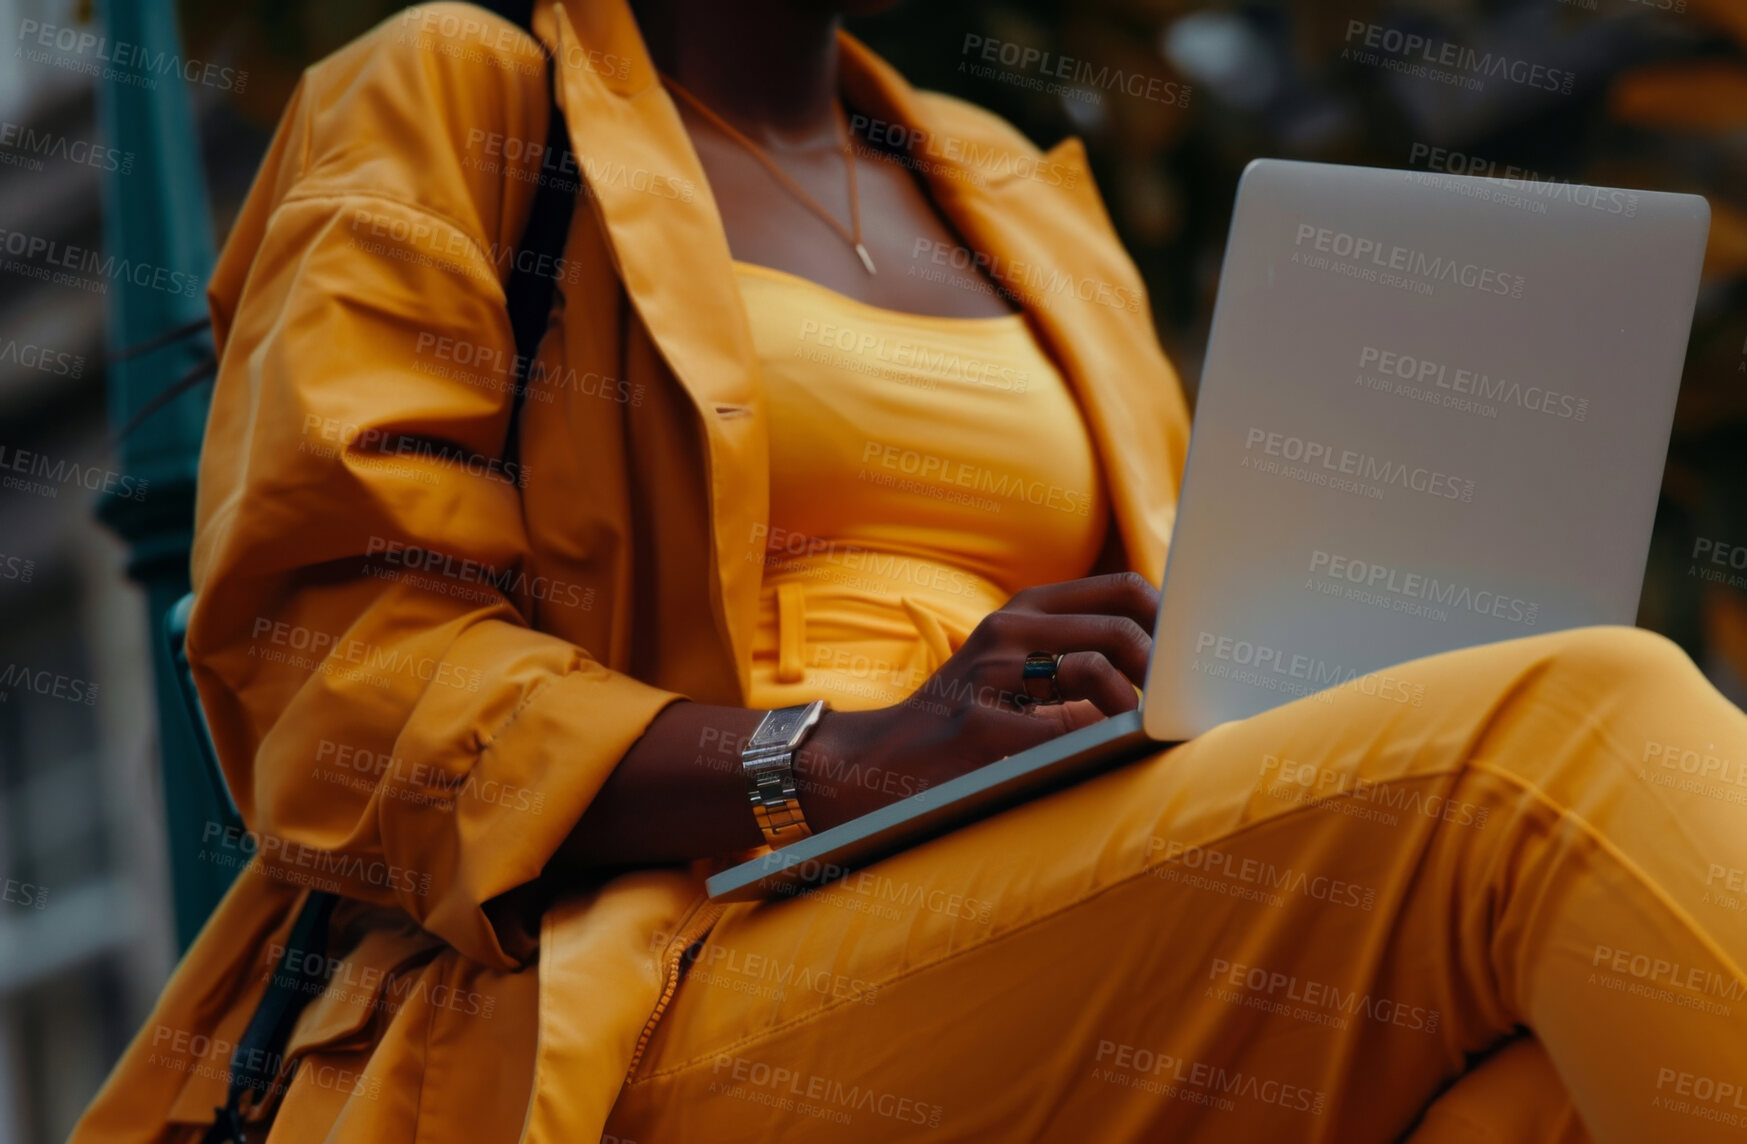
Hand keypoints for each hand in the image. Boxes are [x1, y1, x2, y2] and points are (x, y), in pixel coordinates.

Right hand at [797, 571, 1158, 831]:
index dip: (1172, 621)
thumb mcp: (1009, 673)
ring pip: (1101, 671)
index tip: (1190, 660)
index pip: (1125, 589)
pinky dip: (1104, 741)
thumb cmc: (954, 725)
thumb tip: (1164, 667)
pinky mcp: (982, 727)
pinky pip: (1070, 726)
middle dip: (1166, 670)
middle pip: (1124, 627)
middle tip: (1179, 708)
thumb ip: (1071, 659)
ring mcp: (992, 675)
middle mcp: (1008, 631)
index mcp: (1023, 612)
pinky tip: (1111, 757)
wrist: (869, 764)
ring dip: (1138, 710)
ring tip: (1142, 736)